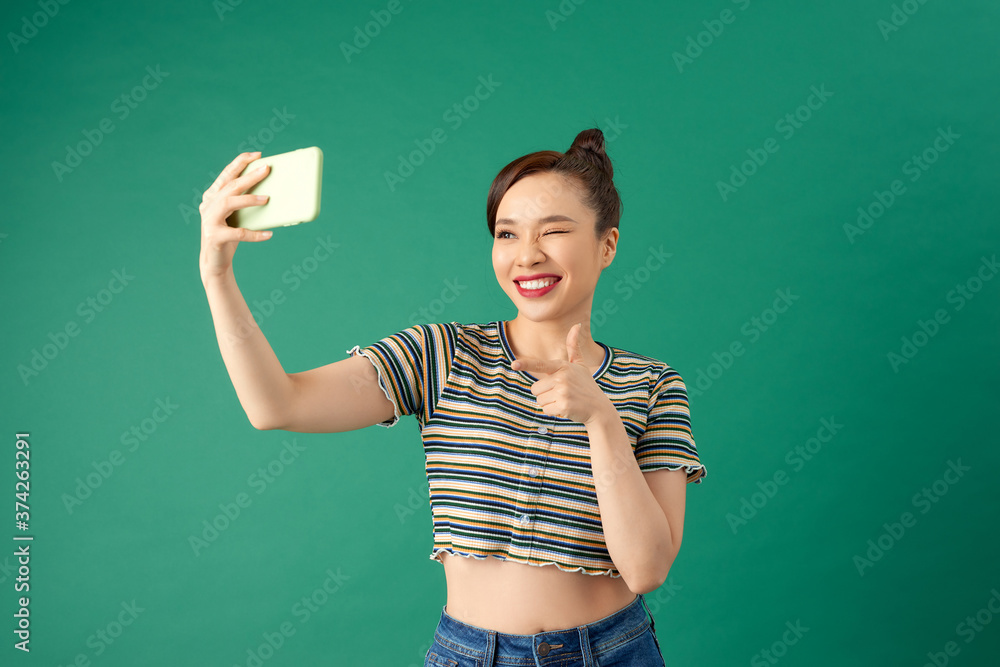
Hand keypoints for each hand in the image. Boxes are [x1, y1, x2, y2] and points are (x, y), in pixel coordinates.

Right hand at [199, 151, 273, 281]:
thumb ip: (243, 203)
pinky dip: (254, 234)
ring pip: (228, 203)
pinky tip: (269, 235)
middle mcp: (208, 205)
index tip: (257, 154)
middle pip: (230, 186)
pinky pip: (237, 233)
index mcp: (212, 197)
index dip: (240, 162)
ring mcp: (209, 221)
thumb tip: (272, 192)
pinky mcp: (214, 237)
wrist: (215, 262)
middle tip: (266, 169)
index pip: (226, 174)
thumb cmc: (229, 236)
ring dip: (248, 199)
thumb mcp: (235, 216)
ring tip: (267, 198)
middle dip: (249, 176)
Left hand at [510, 323, 613, 424]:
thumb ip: (573, 347)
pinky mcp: (563, 405)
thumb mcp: (580, 365)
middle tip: (561, 393)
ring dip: (549, 403)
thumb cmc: (586, 385)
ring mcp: (563, 391)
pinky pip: (546, 410)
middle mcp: (562, 377)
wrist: (598, 408)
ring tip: (564, 400)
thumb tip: (577, 325)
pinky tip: (566, 408)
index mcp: (562, 366)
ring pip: (539, 400)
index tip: (514, 364)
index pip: (540, 364)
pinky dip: (553, 412)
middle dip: (544, 393)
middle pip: (535, 388)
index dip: (525, 364)